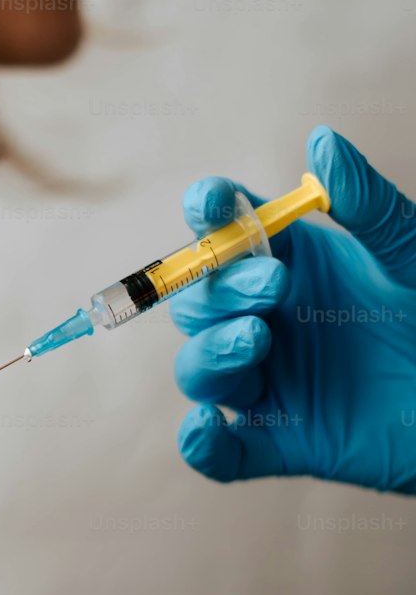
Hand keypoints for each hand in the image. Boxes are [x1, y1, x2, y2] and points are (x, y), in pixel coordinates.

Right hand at [171, 125, 415, 491]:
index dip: (207, 214)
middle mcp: (266, 321)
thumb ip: (367, 205)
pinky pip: (224, 452)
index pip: (224, 233)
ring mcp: (270, 384)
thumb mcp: (411, 253)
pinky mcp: (283, 443)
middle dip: (220, 290)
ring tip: (257, 342)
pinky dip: (202, 445)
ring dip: (211, 353)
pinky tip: (206, 428)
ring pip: (200, 370)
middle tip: (277, 290)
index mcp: (290, 267)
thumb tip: (321, 141)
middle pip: (199, 302)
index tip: (212, 203)